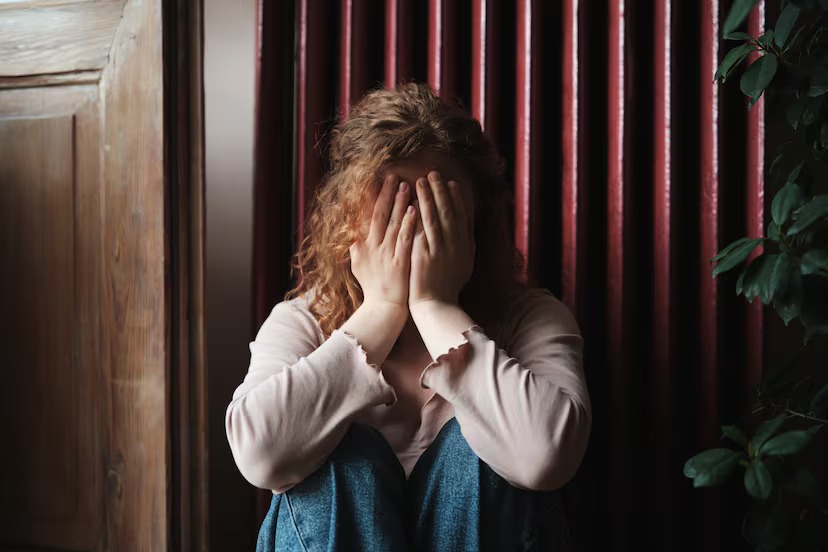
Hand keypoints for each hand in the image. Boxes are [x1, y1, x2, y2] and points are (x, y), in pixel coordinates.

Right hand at [349, 173, 417, 310]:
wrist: (383, 308)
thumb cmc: (373, 286)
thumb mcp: (358, 264)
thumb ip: (356, 245)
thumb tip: (353, 228)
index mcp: (362, 246)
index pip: (365, 216)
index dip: (370, 197)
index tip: (375, 180)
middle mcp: (372, 247)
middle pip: (378, 215)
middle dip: (385, 194)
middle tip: (392, 175)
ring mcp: (386, 255)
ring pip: (392, 223)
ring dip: (398, 203)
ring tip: (405, 185)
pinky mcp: (399, 262)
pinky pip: (404, 239)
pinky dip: (407, 223)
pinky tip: (414, 210)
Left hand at [409, 171, 474, 307]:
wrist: (436, 305)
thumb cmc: (447, 287)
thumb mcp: (464, 266)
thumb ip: (466, 248)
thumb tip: (470, 234)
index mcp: (465, 246)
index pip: (463, 216)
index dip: (457, 198)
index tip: (452, 184)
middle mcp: (456, 244)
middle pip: (450, 211)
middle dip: (442, 191)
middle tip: (434, 174)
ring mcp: (441, 248)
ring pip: (436, 216)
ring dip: (429, 196)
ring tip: (421, 180)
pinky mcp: (426, 254)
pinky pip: (422, 228)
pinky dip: (418, 213)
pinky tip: (411, 201)